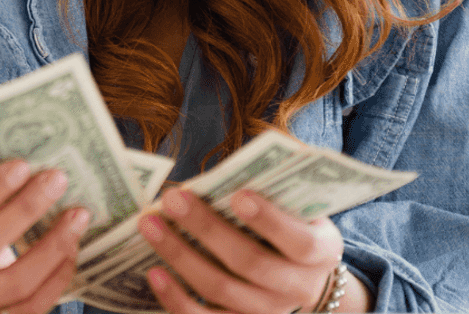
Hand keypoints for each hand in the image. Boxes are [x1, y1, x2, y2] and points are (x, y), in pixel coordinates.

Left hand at [139, 188, 369, 313]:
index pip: (299, 242)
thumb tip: (228, 171)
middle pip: (250, 262)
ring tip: (150, 225)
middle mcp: (298, 287)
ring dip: (180, 256)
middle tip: (172, 199)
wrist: (304, 280)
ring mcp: (268, 311)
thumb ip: (275, 191)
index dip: (270, 221)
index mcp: (321, 253)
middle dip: (207, 229)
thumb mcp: (299, 209)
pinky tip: (154, 272)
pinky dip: (176, 299)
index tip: (238, 194)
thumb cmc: (290, 227)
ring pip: (221, 289)